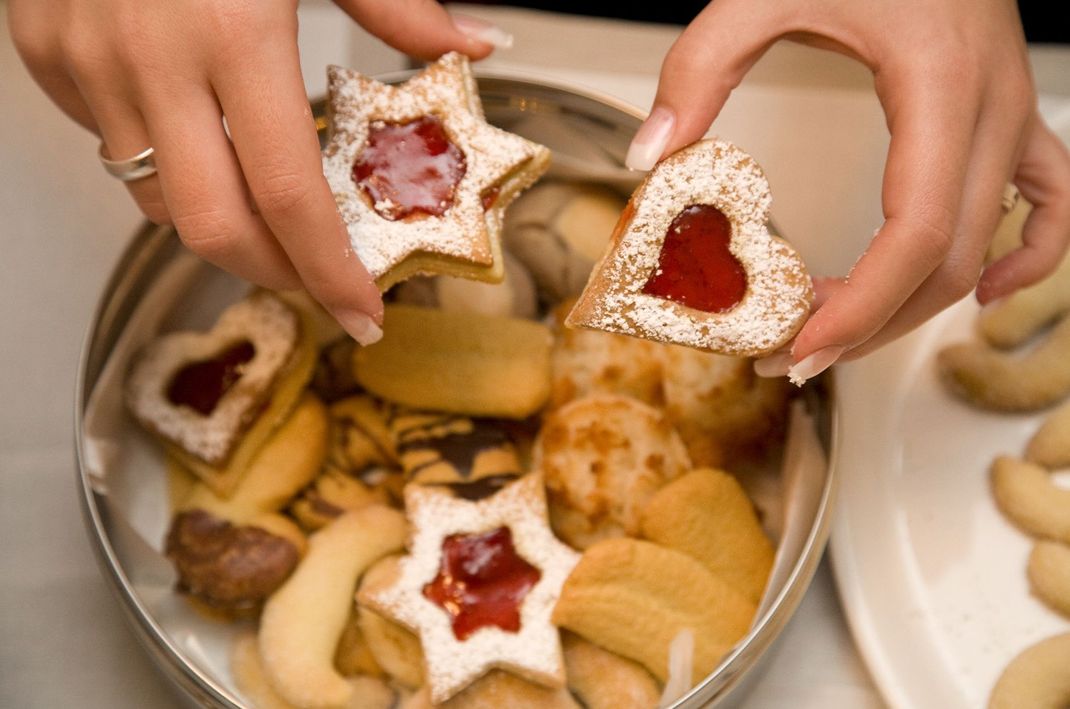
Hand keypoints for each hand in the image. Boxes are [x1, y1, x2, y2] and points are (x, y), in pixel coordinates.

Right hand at [7, 0, 511, 343]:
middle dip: (273, 271)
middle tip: (316, 277)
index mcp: (234, 34)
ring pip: (153, 198)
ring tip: (263, 205)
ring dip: (217, 218)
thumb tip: (474, 45)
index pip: (291, 197)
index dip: (329, 274)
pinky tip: (191, 128)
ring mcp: (86, 63)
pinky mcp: (45, 55)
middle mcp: (151, 62)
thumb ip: (398, 4)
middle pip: (212, 227)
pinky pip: (107, 144)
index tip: (361, 316)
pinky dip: (160, 158)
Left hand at [626, 0, 1069, 380]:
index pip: (916, 236)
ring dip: (914, 305)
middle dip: (868, 325)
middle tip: (786, 352)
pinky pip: (1051, 202)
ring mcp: (1013, 113)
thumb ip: (699, 68)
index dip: (860, 310)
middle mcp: (992, 109)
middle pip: (948, 262)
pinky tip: (983, 289)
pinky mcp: (1012, 112)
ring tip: (837, 333)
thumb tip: (651, 154)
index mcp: (940, 85)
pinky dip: (1026, 255)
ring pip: (986, 247)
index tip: (798, 347)